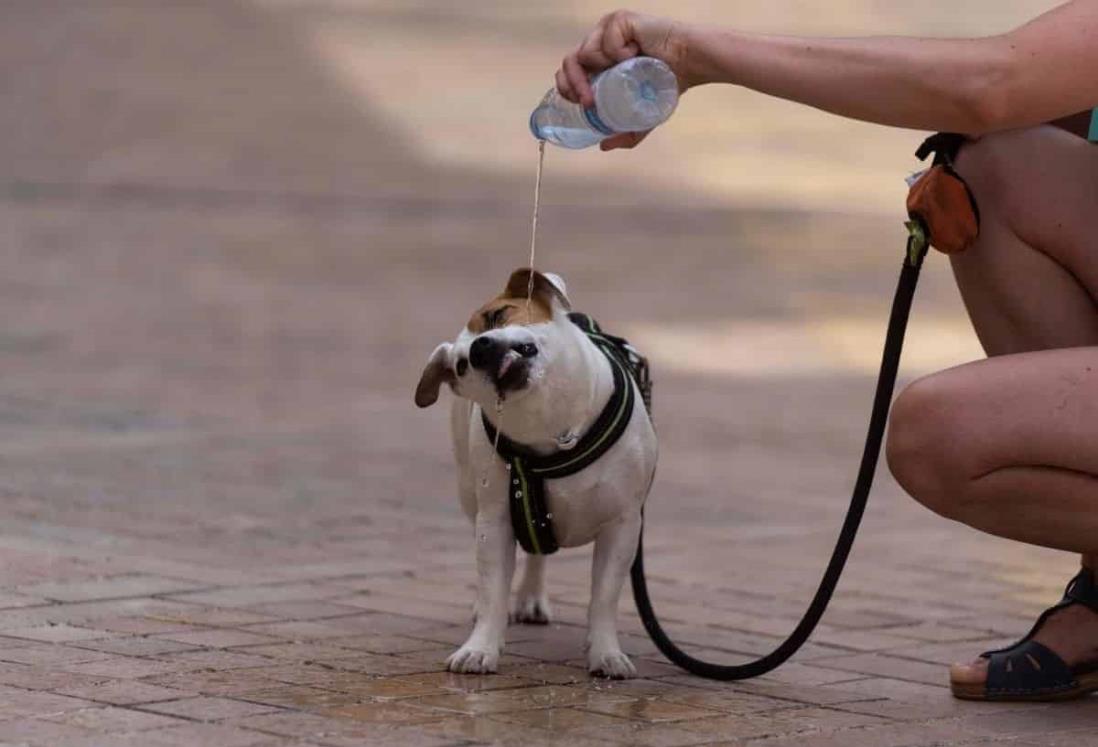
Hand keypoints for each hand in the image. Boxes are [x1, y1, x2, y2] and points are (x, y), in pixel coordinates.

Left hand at [555, 10, 696, 150]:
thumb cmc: (667, 83)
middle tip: (589, 101)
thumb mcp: (642, 115)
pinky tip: (637, 53)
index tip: (581, 104)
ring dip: (602, 68)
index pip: (570, 70)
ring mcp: (608, 29)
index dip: (568, 87)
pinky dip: (619, 52)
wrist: (690, 64)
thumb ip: (625, 132)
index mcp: (599, 60)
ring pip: (584, 52)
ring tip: (627, 70)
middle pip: (569, 61)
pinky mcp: (620, 20)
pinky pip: (606, 41)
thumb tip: (603, 146)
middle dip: (574, 84)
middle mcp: (600, 42)